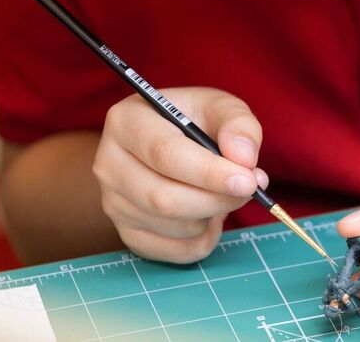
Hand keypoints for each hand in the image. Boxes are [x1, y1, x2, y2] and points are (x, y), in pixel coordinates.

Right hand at [94, 87, 267, 262]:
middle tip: (250, 189)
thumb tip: (244, 159)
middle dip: (217, 199)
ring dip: (212, 215)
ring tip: (222, 193)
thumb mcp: (221, 108)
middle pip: (163, 198)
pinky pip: (173, 251)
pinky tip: (210, 215)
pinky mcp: (126, 232)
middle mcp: (109, 164)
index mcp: (127, 121)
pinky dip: (203, 239)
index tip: (248, 181)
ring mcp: (113, 202)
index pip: (164, 154)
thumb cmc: (196, 121)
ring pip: (172, 226)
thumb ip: (239, 125)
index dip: (209, 172)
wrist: (169, 142)